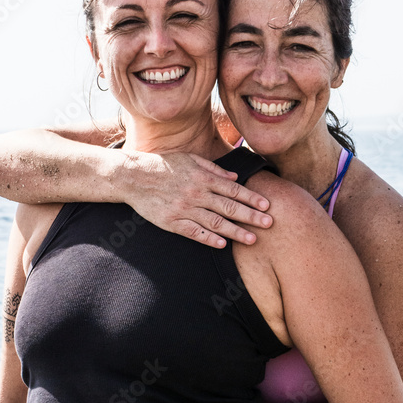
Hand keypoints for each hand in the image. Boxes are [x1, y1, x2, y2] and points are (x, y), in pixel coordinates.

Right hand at [126, 151, 272, 247]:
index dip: (251, 198)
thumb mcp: (189, 159)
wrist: (133, 176)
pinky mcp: (172, 222)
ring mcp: (185, 209)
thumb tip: (234, 176)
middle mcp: (197, 193)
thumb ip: (213, 168)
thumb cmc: (163, 165)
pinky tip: (223, 244)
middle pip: (229, 207)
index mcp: (202, 177)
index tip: (267, 205)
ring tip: (252, 239)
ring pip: (216, 222)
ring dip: (236, 232)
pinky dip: (209, 238)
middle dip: (251, 216)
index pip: (233, 189)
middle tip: (269, 223)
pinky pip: (194, 232)